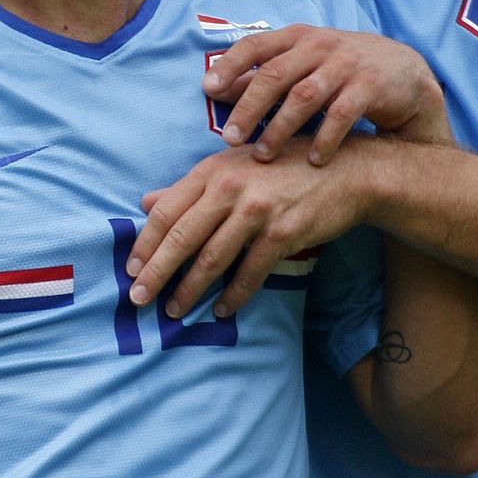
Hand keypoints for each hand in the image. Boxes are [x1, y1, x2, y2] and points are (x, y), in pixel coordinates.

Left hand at [127, 138, 370, 317]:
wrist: (347, 171)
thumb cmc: (284, 167)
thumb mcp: (234, 166)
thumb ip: (191, 186)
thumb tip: (146, 202)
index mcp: (213, 169)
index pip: (167, 211)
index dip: (145, 243)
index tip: (130, 268)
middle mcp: (231, 188)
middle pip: (181, 237)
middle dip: (156, 273)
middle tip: (137, 298)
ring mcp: (257, 210)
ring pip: (211, 259)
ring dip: (189, 290)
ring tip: (174, 311)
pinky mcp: (282, 233)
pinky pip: (249, 273)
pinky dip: (233, 295)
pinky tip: (222, 309)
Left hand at [202, 25, 446, 163]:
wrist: (404, 72)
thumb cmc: (341, 70)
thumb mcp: (304, 64)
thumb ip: (264, 75)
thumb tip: (214, 88)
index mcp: (298, 37)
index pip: (256, 44)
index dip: (230, 64)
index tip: (208, 89)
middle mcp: (320, 45)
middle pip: (275, 74)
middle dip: (249, 108)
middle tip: (230, 139)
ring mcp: (347, 64)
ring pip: (305, 96)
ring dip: (280, 128)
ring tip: (263, 156)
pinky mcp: (371, 86)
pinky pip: (342, 115)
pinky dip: (325, 139)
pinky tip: (312, 160)